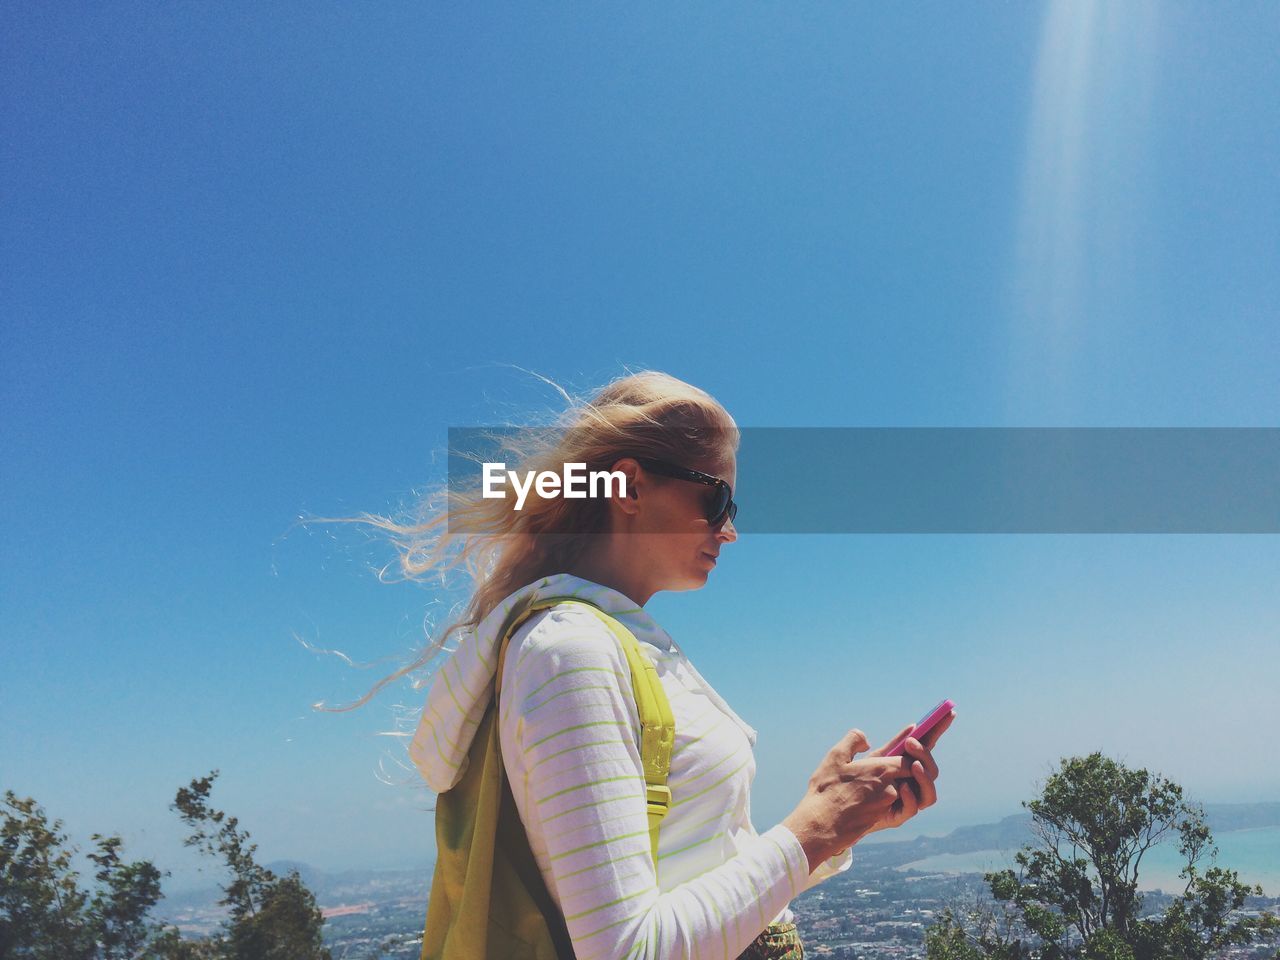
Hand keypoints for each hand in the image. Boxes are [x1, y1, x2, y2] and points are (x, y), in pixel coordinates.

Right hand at [781, 728, 919, 871]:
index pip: (911, 759)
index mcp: (882, 770)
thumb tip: (866, 741)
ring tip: (894, 776)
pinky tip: (885, 791)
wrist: (821, 825)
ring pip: (907, 791)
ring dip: (906, 782)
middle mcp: (891, 789)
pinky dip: (897, 796)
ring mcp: (889, 806)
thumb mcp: (836, 756)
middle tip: (913, 758)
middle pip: (914, 776)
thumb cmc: (826, 790)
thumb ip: (854, 740)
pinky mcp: (884, 819)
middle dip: (916, 767)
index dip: (914, 752)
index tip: (910, 744)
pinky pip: (899, 805)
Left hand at [862, 710, 953, 834]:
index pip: (928, 746)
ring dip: (924, 776)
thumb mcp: (875, 757)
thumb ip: (895, 744)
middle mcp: (913, 783)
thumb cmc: (857, 780)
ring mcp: (908, 801)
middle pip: (931, 769)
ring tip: (913, 765)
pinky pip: (912, 809)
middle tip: (910, 743)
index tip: (950, 712)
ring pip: (930, 792)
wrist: (842, 808)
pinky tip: (902, 787)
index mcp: (907, 764)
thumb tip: (912, 726)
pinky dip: (910, 797)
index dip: (939, 729)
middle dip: (924, 754)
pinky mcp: (899, 816)